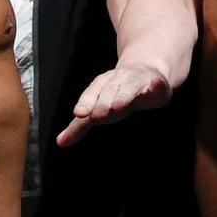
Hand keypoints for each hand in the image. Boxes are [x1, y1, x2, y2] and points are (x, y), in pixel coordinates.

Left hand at [56, 63, 171, 146]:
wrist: (145, 73)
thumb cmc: (117, 95)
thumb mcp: (97, 108)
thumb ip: (80, 126)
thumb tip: (59, 143)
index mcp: (103, 86)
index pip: (92, 93)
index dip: (86, 102)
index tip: (80, 114)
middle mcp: (119, 81)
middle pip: (110, 91)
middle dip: (104, 102)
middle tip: (98, 115)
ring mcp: (138, 81)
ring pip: (130, 87)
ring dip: (124, 95)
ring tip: (118, 105)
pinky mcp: (157, 85)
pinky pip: (157, 84)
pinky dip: (155, 85)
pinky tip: (155, 85)